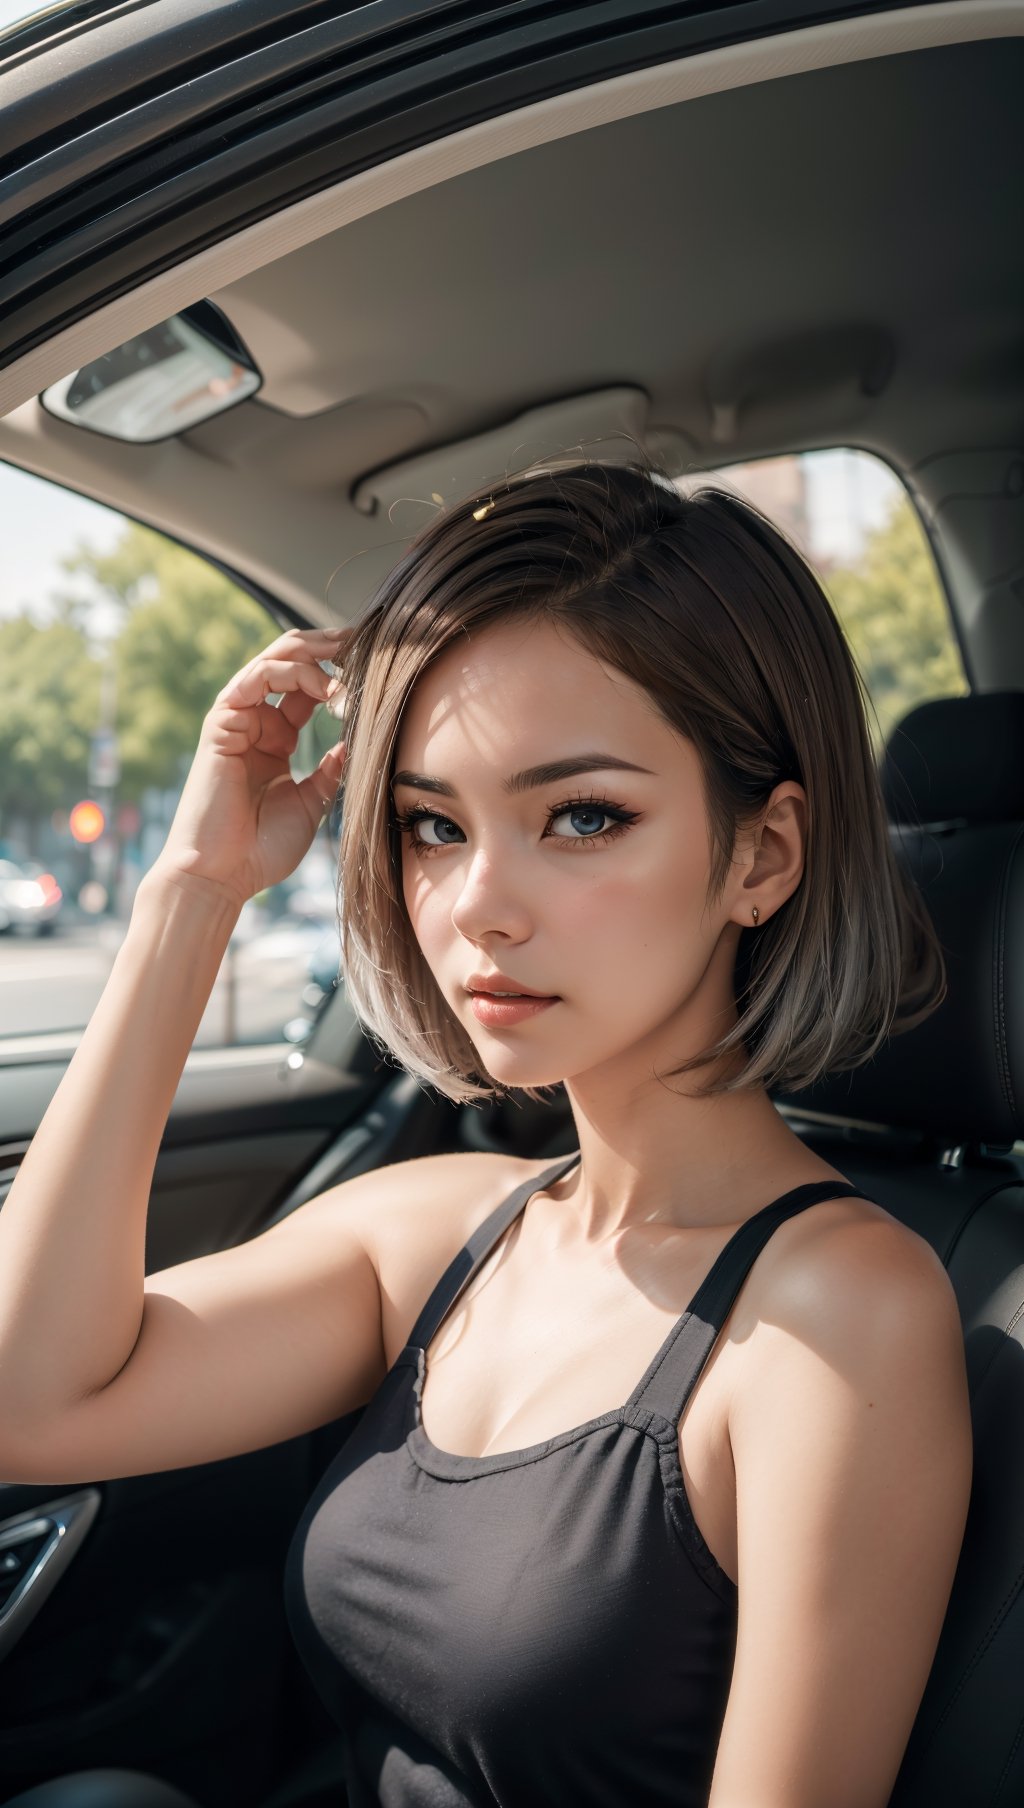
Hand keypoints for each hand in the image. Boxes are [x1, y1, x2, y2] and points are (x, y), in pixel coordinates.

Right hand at [144, 625, 350, 909]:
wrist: (221, 874)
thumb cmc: (262, 849)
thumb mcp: (311, 803)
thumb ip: (331, 769)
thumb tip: (357, 739)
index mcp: (275, 740)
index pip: (307, 688)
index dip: (339, 671)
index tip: (377, 664)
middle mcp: (256, 723)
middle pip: (290, 663)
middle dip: (328, 647)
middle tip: (366, 639)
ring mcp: (237, 720)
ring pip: (275, 661)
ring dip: (315, 656)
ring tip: (350, 663)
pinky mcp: (221, 722)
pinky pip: (255, 678)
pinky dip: (291, 673)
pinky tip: (324, 685)